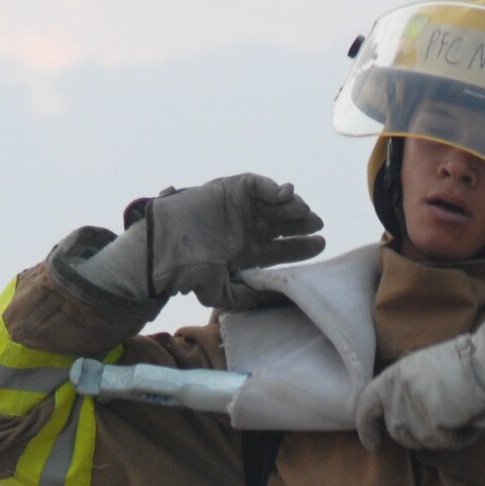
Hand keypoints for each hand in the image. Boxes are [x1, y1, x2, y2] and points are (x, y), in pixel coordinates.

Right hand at [141, 175, 324, 306]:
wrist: (164, 250)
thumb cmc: (189, 274)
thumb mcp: (225, 294)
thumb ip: (253, 297)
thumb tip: (282, 300)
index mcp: (246, 252)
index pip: (280, 249)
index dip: (301, 247)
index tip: (320, 246)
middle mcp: (245, 228)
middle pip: (282, 224)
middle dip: (301, 224)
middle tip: (318, 227)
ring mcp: (238, 208)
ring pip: (274, 204)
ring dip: (292, 207)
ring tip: (306, 213)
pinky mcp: (230, 189)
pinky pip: (258, 185)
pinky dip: (274, 188)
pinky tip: (287, 195)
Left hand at [354, 318, 484, 451]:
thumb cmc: (462, 362)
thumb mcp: (422, 365)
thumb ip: (406, 387)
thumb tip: (400, 412)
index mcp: (394, 375)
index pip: (366, 405)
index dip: (366, 428)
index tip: (371, 443)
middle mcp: (399, 393)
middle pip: (396, 430)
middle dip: (414, 434)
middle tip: (435, 428)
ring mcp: (414, 411)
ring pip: (419, 440)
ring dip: (437, 436)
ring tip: (457, 416)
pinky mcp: (432, 426)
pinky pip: (444, 443)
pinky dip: (458, 437)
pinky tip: (468, 420)